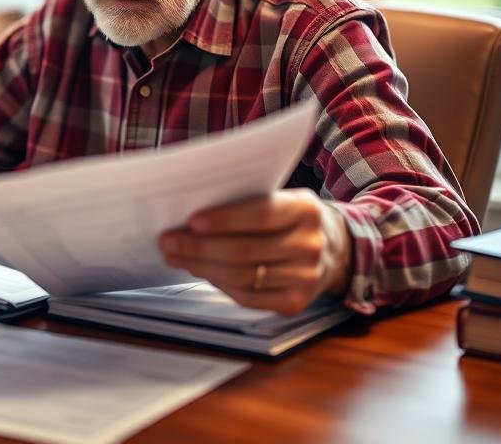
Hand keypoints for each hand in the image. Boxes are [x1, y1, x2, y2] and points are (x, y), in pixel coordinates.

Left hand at [158, 189, 352, 315]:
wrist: (333, 249)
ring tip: (174, 256)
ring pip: (242, 276)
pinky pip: (247, 297)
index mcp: (305, 211)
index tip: (191, 220)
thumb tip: (191, 218)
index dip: (224, 219)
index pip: (260, 214)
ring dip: (201, 266)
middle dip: (199, 247)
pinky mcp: (295, 303)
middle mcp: (310, 246)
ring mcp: (305, 278)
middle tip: (167, 241)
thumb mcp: (280, 198)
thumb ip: (245, 202)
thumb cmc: (289, 218)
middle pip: (245, 251)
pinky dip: (218, 283)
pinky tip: (198, 270)